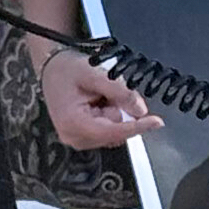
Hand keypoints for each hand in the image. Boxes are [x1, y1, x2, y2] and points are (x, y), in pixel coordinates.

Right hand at [35, 47, 162, 149]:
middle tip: (107, 90)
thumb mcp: (94, 74)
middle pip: (116, 131)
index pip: (113, 131)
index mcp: (73, 123)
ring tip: (99, 94)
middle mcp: (74, 137)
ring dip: (115, 111)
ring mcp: (78, 139)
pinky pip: (108, 129)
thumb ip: (119, 92)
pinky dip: (110, 114)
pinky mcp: (83, 137)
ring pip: (114, 130)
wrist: (51, 69)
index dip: (137, 126)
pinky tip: (99, 102)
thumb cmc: (66, 70)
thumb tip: (141, 111)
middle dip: (120, 111)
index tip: (157, 122)